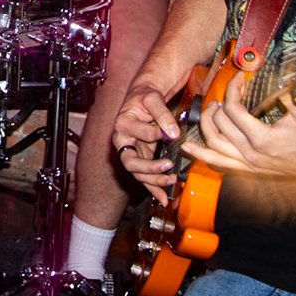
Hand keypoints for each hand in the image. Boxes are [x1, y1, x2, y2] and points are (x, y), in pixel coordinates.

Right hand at [112, 80, 183, 201]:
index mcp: (122, 124)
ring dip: (154, 181)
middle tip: (168, 166)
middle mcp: (122, 141)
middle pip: (131, 162)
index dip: (156, 133)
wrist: (143, 100)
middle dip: (150, 168)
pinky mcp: (141, 159)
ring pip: (138, 174)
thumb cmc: (146, 97)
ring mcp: (131, 152)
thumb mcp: (153, 98)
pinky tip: (163, 198)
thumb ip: (162, 114)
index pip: (140, 133)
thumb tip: (172, 133)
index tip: (172, 133)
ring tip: (172, 181)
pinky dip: (154, 188)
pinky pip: (145, 177)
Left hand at [182, 72, 295, 185]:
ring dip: (207, 125)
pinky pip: (219, 163)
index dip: (233, 90)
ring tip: (209, 110)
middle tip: (226, 92)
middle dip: (219, 104)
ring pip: (214, 144)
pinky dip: (202, 154)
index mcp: (263, 139)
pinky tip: (189, 147)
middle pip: (221, 125)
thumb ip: (290, 94)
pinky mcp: (249, 169)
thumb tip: (278, 76)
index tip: (239, 79)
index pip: (234, 110)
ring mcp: (248, 164)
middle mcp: (251, 153)